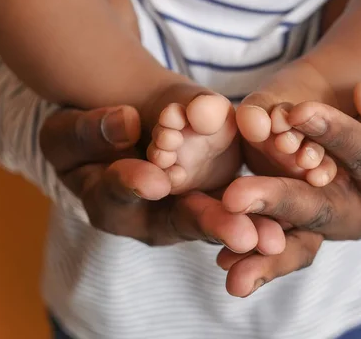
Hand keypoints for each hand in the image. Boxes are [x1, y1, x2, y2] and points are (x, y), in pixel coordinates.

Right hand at [39, 106, 284, 253]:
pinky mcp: (214, 192)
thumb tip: (127, 121)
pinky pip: (241, 204)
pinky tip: (292, 211)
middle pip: (182, 219)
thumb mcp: (69, 130)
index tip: (156, 180)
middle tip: (244, 237)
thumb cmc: (84, 136)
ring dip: (249, 227)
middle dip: (213, 224)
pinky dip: (265, 208)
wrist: (120, 132)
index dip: (135, 184)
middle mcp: (153, 215)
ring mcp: (186, 206)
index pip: (120, 192)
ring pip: (219, 218)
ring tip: (276, 238)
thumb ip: (93, 129)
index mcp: (109, 202)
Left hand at [219, 78, 360, 296]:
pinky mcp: (300, 222)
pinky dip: (252, 254)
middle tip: (236, 198)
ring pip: (295, 241)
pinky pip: (277, 242)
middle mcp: (359, 213)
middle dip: (278, 201)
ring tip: (226, 261)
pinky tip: (223, 263)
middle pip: (320, 209)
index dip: (334, 134)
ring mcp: (327, 223)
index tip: (298, 112)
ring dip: (259, 250)